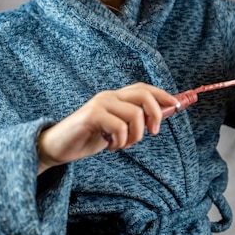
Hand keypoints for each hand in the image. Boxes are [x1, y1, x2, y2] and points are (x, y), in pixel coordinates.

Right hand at [37, 83, 177, 173]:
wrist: (57, 147)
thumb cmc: (87, 138)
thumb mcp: (115, 130)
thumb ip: (133, 122)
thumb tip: (159, 119)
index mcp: (115, 97)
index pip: (143, 88)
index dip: (162, 94)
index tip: (177, 104)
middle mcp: (109, 96)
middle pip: (143, 94)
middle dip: (156, 114)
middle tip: (153, 132)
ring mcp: (100, 104)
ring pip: (135, 114)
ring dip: (135, 136)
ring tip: (122, 145)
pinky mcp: (92, 115)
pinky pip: (119, 126)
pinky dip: (120, 141)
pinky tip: (110, 147)